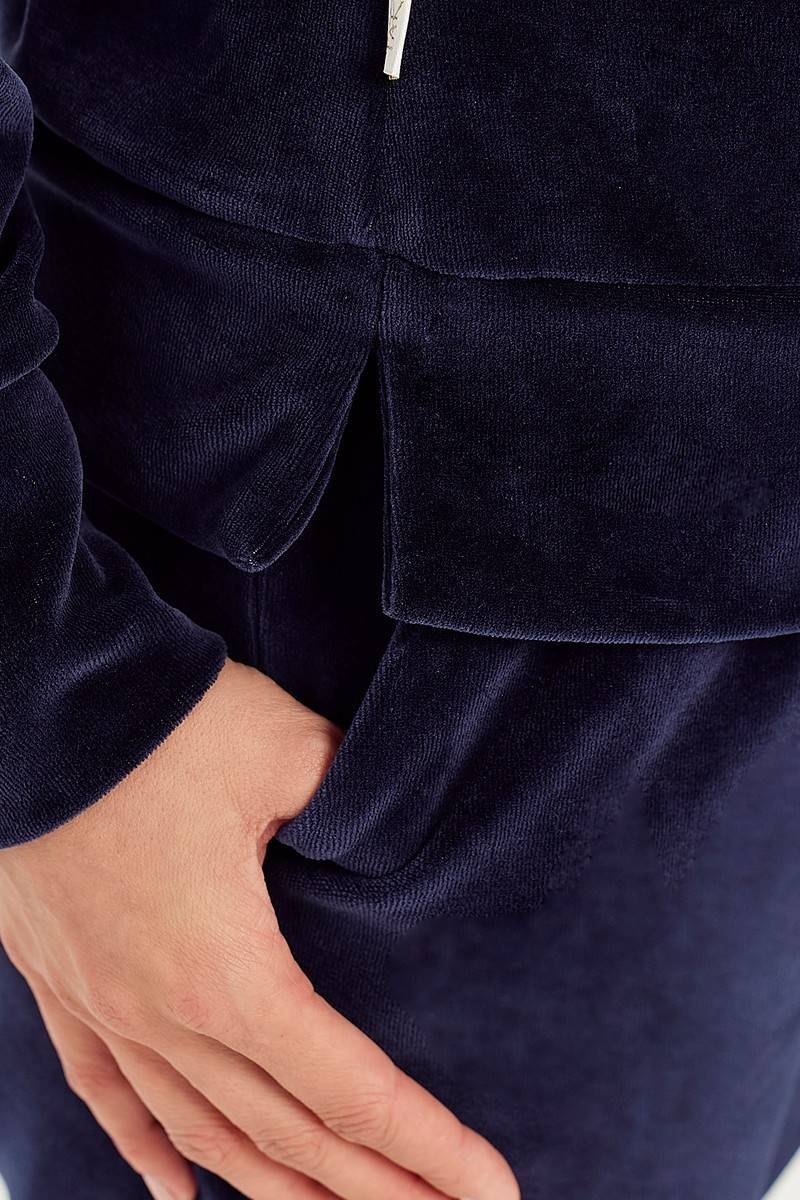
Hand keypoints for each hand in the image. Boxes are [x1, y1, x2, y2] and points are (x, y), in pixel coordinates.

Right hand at [0, 658, 518, 1199]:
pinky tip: (176, 1196)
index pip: (353, 1090)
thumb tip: (384, 815)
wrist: (35, 702)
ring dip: (274, 1191)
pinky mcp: (61, 983)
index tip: (496, 1193)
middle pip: (286, 1134)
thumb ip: (353, 796)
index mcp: (229, 973)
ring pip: (200, 1134)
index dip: (431, 1147)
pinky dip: (146, 1152)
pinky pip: (106, 1092)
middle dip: (377, 1189)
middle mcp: (162, 1016)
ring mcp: (104, 1008)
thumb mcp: (288, 750)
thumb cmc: (165, 724)